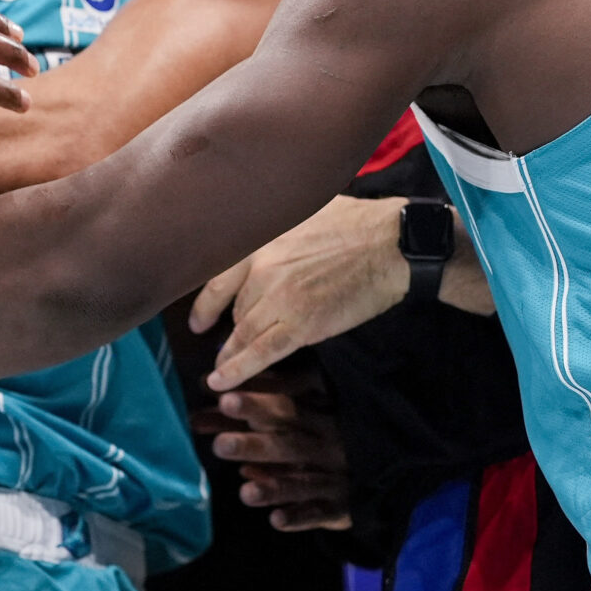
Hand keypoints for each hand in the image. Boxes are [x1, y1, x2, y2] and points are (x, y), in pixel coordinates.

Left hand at [190, 196, 408, 391]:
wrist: (391, 243)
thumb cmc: (358, 223)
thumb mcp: (305, 210)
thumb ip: (279, 229)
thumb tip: (268, 231)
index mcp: (261, 239)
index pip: (218, 277)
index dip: (205, 304)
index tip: (198, 320)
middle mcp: (262, 267)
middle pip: (236, 308)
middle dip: (231, 329)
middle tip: (225, 345)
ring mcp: (279, 297)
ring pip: (243, 332)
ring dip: (230, 353)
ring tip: (222, 369)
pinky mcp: (301, 324)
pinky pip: (260, 352)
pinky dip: (236, 370)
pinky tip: (220, 381)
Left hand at [191, 372, 351, 531]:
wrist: (384, 463)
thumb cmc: (332, 423)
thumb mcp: (310, 398)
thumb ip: (265, 391)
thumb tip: (210, 382)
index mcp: (321, 411)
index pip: (286, 405)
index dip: (255, 403)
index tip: (222, 399)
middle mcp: (328, 443)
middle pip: (288, 444)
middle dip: (255, 445)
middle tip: (221, 445)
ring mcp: (337, 476)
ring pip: (302, 482)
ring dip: (273, 489)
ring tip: (244, 493)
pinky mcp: (342, 506)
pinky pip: (320, 513)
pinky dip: (299, 518)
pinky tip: (276, 520)